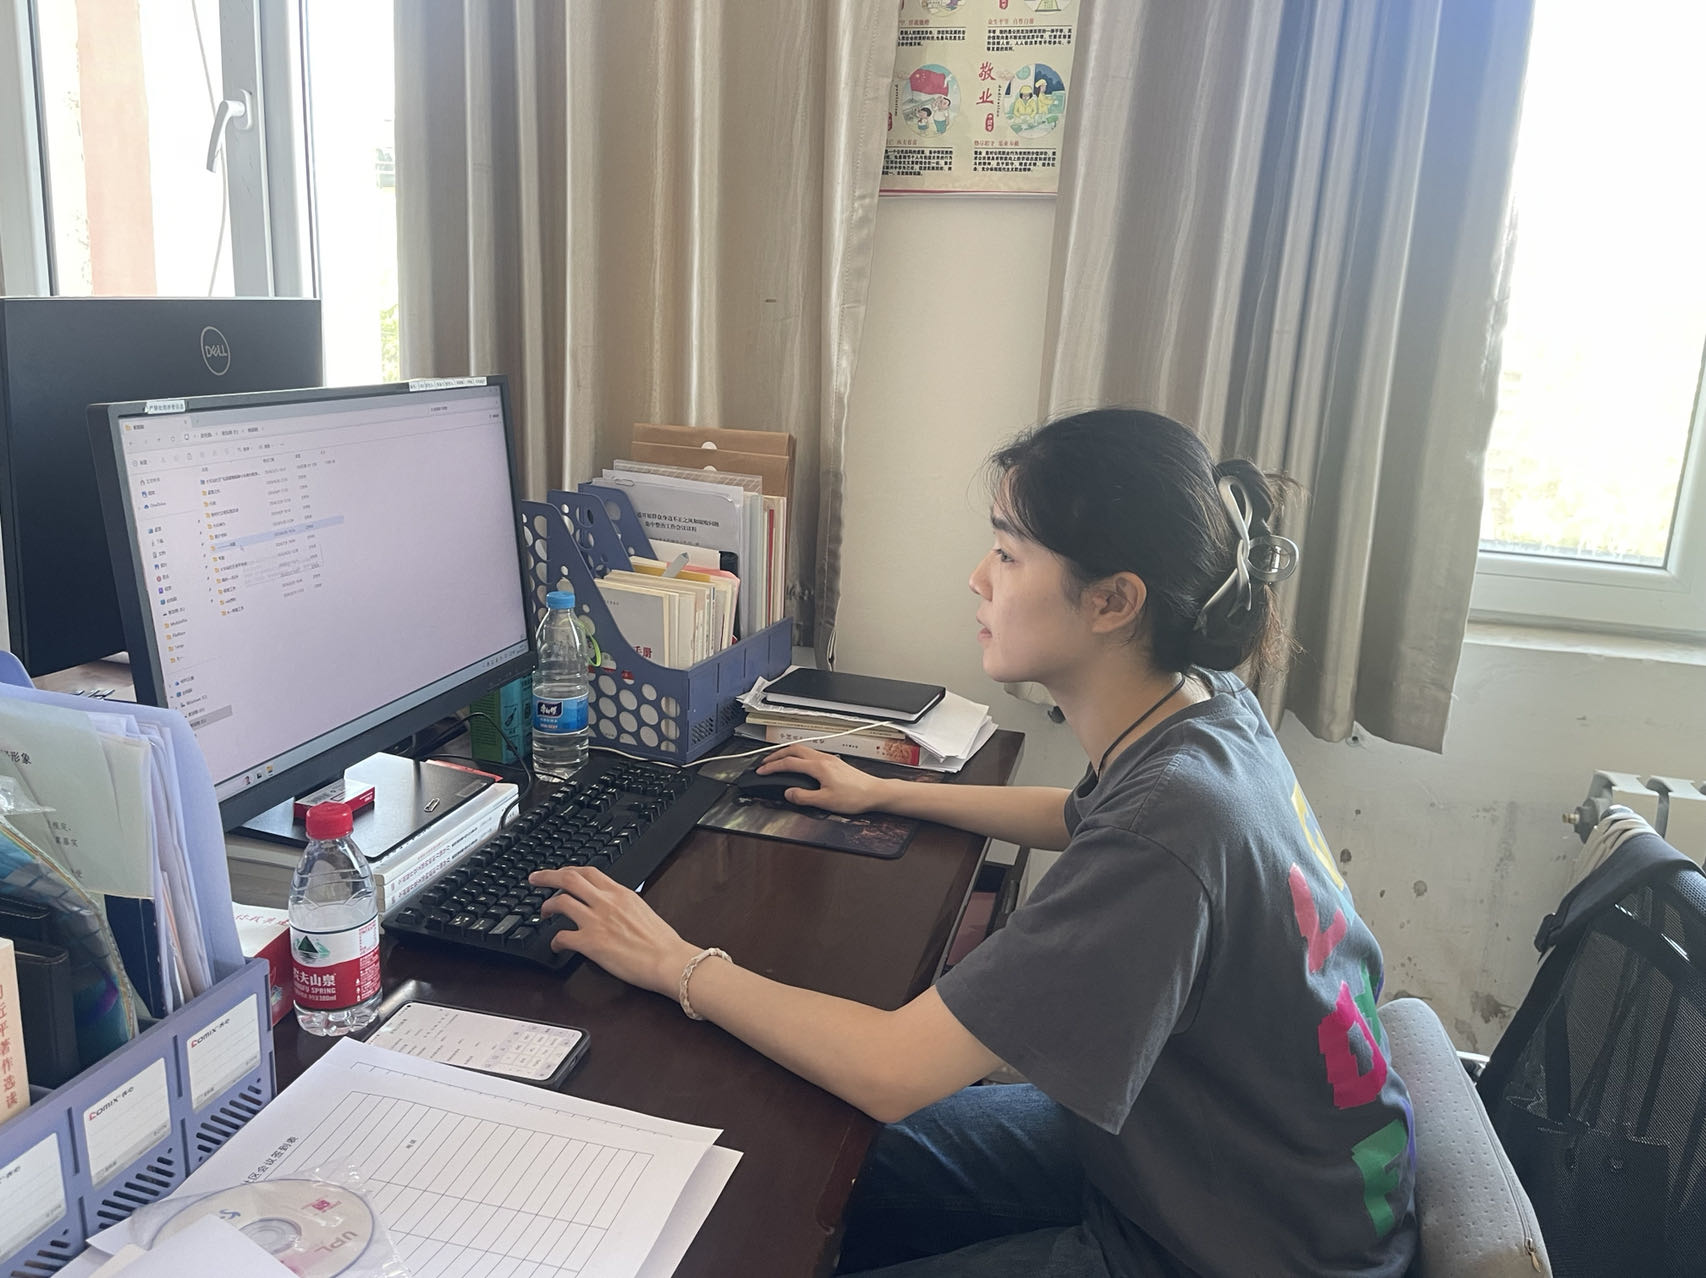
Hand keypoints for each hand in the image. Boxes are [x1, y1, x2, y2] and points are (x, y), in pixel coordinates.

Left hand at [527, 866, 697, 994]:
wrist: (668, 960)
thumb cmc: (662, 942)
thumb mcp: (642, 911)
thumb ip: (623, 904)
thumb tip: (612, 907)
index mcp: (620, 893)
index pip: (588, 872)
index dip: (569, 870)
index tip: (559, 873)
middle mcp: (606, 902)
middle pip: (568, 879)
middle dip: (547, 877)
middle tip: (535, 879)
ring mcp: (596, 921)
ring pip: (560, 902)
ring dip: (546, 907)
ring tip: (543, 914)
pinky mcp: (590, 943)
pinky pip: (562, 936)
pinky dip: (554, 941)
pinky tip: (556, 946)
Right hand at [755, 744, 892, 814]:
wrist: (875, 792)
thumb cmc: (855, 796)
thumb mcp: (825, 801)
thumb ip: (804, 797)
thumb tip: (789, 793)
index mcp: (818, 766)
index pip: (788, 763)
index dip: (772, 767)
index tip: (761, 771)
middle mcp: (823, 759)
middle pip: (794, 749)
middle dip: (777, 755)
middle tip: (766, 762)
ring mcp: (830, 759)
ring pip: (803, 749)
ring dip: (788, 753)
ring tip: (779, 761)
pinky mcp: (835, 763)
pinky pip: (812, 753)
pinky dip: (799, 756)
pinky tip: (800, 764)